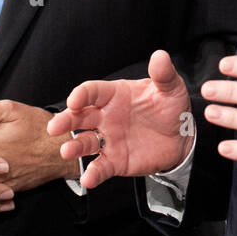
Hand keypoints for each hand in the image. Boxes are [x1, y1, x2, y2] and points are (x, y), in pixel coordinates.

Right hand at [47, 50, 193, 189]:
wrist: (182, 137)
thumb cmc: (170, 107)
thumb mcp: (170, 88)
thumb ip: (163, 74)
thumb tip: (160, 56)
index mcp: (113, 95)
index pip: (92, 91)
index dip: (81, 95)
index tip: (74, 100)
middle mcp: (105, 116)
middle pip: (79, 117)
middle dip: (65, 120)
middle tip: (54, 127)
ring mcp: (108, 139)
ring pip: (84, 142)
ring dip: (74, 147)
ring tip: (66, 152)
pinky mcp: (115, 160)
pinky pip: (100, 167)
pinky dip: (92, 174)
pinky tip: (88, 179)